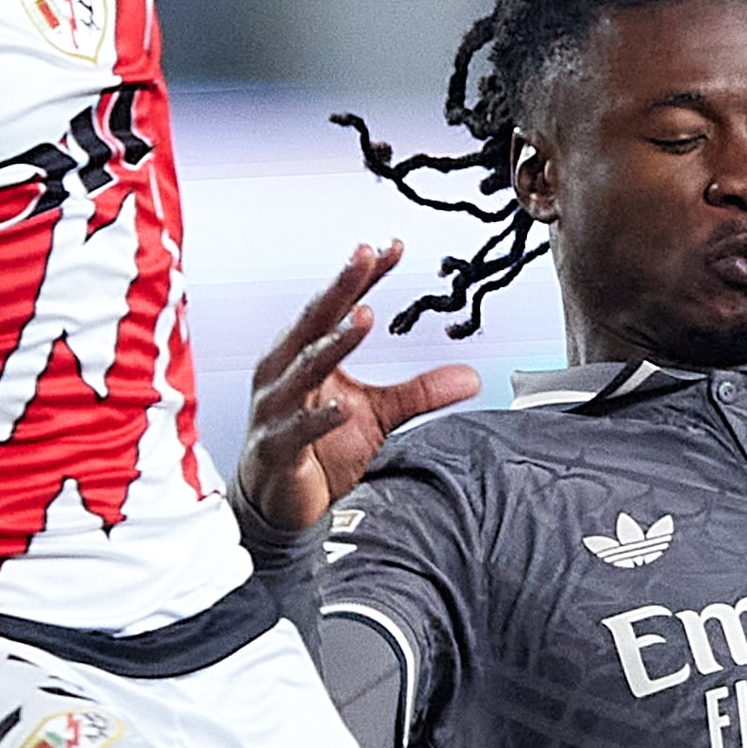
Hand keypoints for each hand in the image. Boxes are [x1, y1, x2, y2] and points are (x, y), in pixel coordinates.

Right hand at [239, 243, 476, 534]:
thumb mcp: (378, 414)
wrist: (278, 501)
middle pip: (314, 320)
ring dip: (334, 342)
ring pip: (304, 368)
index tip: (391, 246)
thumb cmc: (318, 449)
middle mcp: (285, 372)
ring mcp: (276, 408)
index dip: (363, 276)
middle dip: (341, 286)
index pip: (337, 305)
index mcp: (306, 354)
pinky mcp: (275, 447)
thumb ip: (420, 392)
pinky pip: (298, 429)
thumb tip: (471, 376)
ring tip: (363, 316)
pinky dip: (320, 418)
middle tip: (364, 253)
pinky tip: (342, 408)